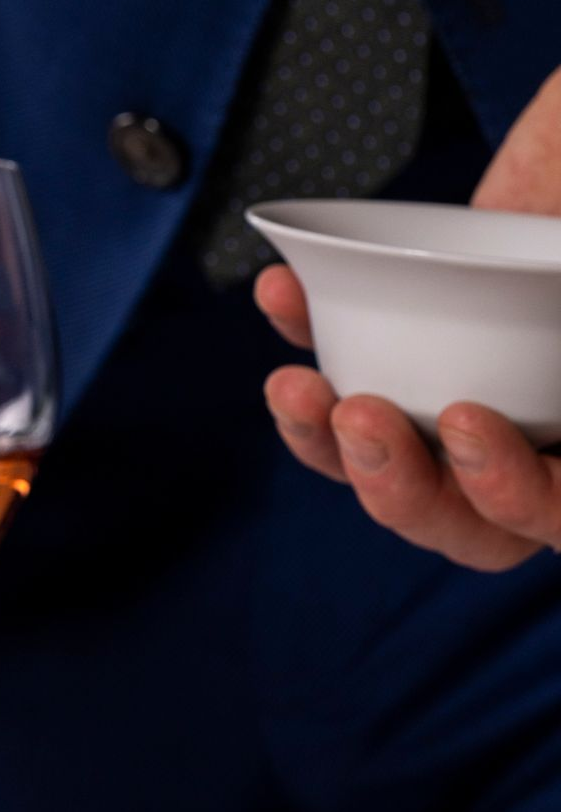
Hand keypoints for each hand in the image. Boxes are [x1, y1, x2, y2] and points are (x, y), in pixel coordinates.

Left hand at [257, 65, 560, 570]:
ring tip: (292, 385)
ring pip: (390, 484)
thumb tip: (553, 285)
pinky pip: (337, 405)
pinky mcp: (398, 386)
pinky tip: (279, 294)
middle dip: (400, 487)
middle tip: (358, 414)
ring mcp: (461, 428)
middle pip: (466, 525)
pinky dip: (307, 351)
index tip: (462, 419)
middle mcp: (537, 452)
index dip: (515, 493)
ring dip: (327, 445)